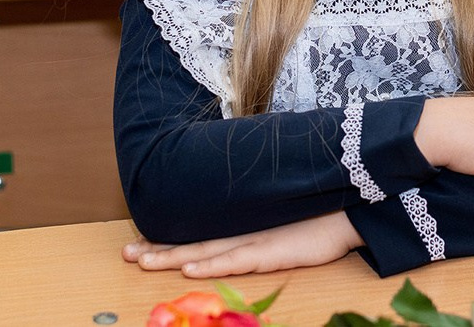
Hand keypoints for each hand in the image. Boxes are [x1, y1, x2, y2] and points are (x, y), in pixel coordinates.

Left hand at [122, 212, 363, 277]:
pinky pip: (236, 260)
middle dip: (156, 250)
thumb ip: (253, 222)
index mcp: (239, 227)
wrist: (348, 206)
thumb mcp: (278, 221)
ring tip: (141, 261)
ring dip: (170, 258)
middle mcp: (240, 232)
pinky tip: (189, 268)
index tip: (135, 245)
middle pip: (190, 244)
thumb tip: (232, 223)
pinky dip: (211, 264)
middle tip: (125, 254)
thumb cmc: (315, 212)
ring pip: (204, 252)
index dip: (164, 242)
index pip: (195, 236)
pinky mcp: (271, 251)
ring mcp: (254, 241)